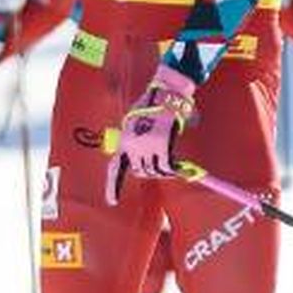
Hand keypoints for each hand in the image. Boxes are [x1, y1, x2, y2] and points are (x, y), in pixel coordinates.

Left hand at [105, 62, 197, 204]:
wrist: (166, 90)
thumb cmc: (155, 103)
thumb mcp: (138, 121)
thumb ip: (139, 139)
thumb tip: (149, 159)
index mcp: (124, 140)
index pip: (115, 169)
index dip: (113, 187)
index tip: (112, 202)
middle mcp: (132, 145)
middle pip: (141, 172)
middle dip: (152, 171)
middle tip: (164, 164)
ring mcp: (146, 146)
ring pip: (155, 171)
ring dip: (164, 170)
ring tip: (172, 161)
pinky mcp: (162, 145)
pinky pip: (168, 167)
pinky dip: (174, 170)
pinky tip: (180, 167)